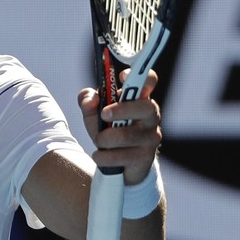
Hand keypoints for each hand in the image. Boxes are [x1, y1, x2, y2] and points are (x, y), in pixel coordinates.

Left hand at [78, 69, 162, 184]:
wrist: (120, 164)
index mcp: (139, 99)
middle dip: (122, 110)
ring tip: (99, 140)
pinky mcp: (146, 158)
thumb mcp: (94, 113)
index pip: (148, 80)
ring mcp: (151, 137)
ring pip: (127, 135)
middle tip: (104, 114)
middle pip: (146, 107)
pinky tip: (100, 156)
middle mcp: (150, 116)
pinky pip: (121, 157)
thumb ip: (88, 101)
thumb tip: (91, 100)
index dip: (139, 75)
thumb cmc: (108, 130)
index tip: (122, 77)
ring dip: (105, 138)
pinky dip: (103, 157)